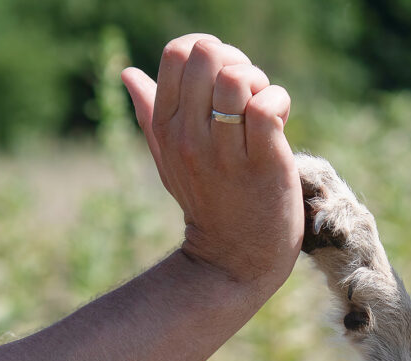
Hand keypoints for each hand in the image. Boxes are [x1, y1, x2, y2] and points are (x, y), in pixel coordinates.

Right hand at [121, 34, 303, 292]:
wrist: (234, 260)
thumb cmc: (208, 205)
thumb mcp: (169, 159)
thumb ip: (151, 113)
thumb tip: (128, 73)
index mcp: (166, 126)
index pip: (178, 52)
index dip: (209, 51)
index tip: (225, 77)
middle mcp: (189, 135)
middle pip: (210, 56)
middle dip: (238, 62)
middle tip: (249, 93)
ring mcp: (225, 150)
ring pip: (238, 78)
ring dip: (260, 83)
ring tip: (264, 109)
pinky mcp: (263, 163)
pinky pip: (267, 107)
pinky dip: (279, 102)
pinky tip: (282, 121)